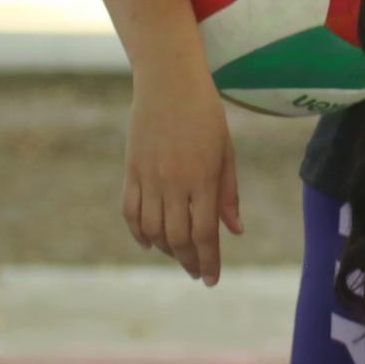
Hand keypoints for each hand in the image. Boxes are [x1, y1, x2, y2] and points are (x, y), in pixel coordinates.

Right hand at [124, 66, 241, 283]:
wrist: (169, 85)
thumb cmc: (206, 115)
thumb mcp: (226, 151)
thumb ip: (228, 193)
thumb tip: (234, 231)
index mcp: (202, 178)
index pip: (204, 232)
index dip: (208, 259)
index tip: (211, 279)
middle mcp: (173, 183)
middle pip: (177, 238)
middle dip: (189, 261)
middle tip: (198, 272)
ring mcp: (148, 179)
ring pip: (152, 230)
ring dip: (166, 250)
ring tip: (180, 256)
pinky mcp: (131, 172)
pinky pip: (130, 213)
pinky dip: (139, 233)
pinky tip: (151, 242)